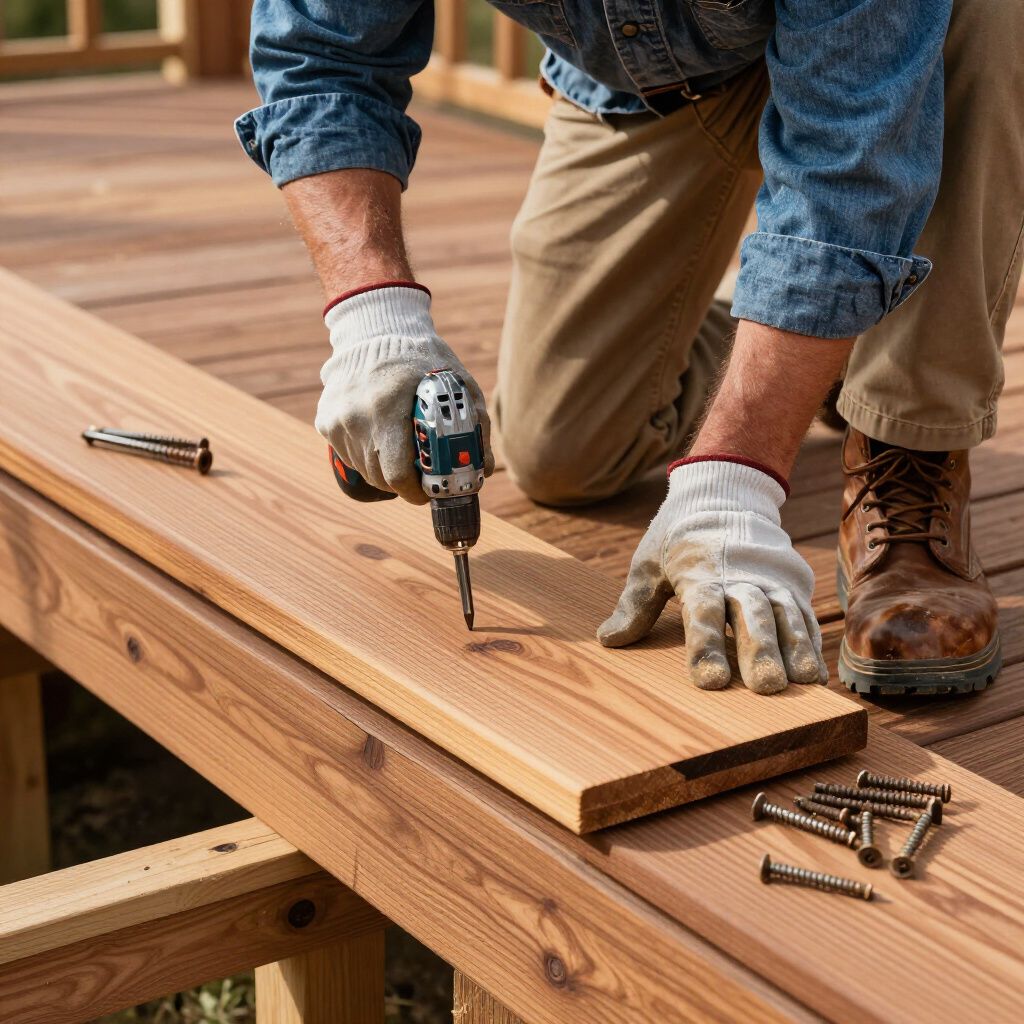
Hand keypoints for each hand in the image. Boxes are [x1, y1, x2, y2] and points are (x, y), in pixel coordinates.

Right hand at [315, 284, 493, 503]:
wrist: (376, 330)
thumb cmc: (422, 358)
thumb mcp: (458, 384)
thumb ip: (475, 426)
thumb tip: (484, 469)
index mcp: (387, 408)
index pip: (397, 474)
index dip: (415, 492)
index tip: (427, 491)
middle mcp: (355, 416)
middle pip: (380, 477)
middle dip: (403, 484)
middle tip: (420, 475)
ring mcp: (336, 420)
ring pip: (363, 469)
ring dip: (384, 470)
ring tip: (401, 452)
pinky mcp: (325, 421)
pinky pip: (348, 455)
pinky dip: (366, 456)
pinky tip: (381, 437)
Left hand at [597, 459, 826, 693]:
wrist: (723, 493)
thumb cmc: (678, 537)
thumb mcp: (649, 563)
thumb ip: (635, 604)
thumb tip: (608, 640)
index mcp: (699, 575)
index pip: (702, 614)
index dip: (705, 647)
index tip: (710, 681)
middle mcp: (739, 577)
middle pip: (752, 616)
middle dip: (760, 651)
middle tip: (766, 687)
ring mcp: (769, 579)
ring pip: (786, 615)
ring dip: (795, 649)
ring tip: (802, 683)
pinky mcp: (791, 583)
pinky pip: (804, 614)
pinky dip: (811, 642)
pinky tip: (815, 672)